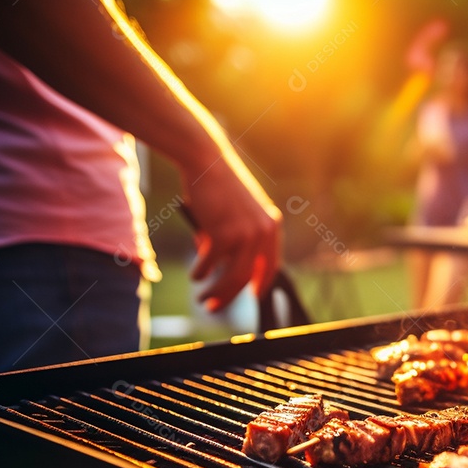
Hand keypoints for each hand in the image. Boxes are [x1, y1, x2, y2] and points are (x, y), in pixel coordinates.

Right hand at [182, 159, 281, 311]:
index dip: (261, 284)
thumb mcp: (238, 213)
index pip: (271, 265)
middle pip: (248, 277)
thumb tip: (225, 269)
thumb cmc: (218, 186)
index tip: (253, 296)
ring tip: (204, 299)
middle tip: (215, 307)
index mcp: (271, 226)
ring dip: (217, 293)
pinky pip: (210, 264)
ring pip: (232, 277)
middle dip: (231, 297)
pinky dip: (200, 273)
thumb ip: (239, 238)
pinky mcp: (223, 234)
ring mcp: (245, 234)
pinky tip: (196, 275)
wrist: (206, 161)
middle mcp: (263, 232)